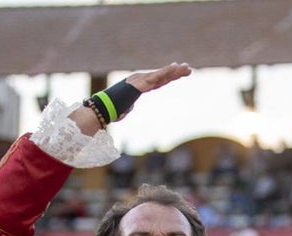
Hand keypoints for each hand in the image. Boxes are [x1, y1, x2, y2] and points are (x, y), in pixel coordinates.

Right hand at [74, 63, 190, 134]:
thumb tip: (124, 112)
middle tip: (188, 69)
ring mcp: (140, 81)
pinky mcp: (141, 83)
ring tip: (187, 68)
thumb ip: (126, 108)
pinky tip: (176, 68)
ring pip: (161, 75)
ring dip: (175, 71)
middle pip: (162, 77)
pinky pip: (156, 76)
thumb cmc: (109, 110)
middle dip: (175, 73)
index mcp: (138, 86)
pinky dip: (166, 72)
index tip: (180, 74)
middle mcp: (140, 80)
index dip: (169, 77)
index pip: (157, 82)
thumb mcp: (122, 109)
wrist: (103, 108)